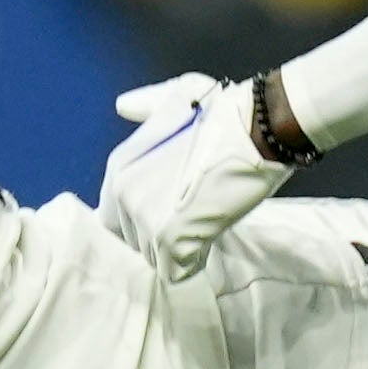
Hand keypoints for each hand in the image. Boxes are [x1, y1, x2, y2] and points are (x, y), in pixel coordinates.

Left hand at [100, 74, 286, 282]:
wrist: (256, 129)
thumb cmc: (222, 113)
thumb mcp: (174, 97)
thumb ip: (145, 107)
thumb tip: (123, 105)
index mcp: (120, 167)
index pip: (111, 217)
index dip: (141, 220)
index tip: (168, 213)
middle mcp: (124, 194)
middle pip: (133, 240)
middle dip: (160, 235)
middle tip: (192, 216)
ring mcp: (145, 217)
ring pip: (155, 257)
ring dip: (179, 249)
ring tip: (204, 223)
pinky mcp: (170, 238)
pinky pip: (175, 271)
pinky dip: (194, 263)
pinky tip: (210, 240)